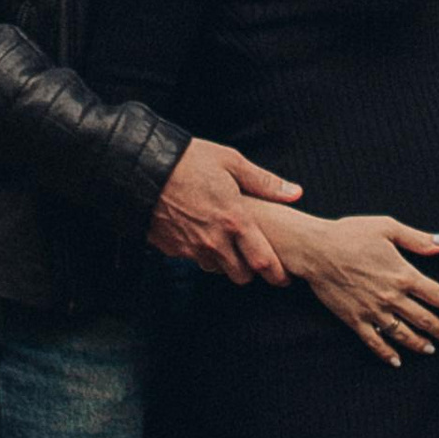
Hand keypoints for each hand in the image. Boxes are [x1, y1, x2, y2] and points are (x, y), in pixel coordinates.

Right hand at [150, 137, 301, 285]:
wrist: (142, 167)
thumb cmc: (190, 160)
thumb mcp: (231, 162)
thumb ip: (265, 182)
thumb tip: (295, 193)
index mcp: (234, 220)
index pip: (262, 262)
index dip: (276, 274)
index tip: (283, 277)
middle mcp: (214, 240)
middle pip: (240, 276)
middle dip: (249, 271)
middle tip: (253, 259)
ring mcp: (191, 247)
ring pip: (216, 269)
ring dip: (224, 262)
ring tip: (225, 242)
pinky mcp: (172, 248)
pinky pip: (193, 258)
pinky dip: (200, 251)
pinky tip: (200, 232)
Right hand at [281, 214, 438, 365]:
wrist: (315, 249)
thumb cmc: (350, 234)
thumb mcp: (387, 228)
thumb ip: (418, 239)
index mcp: (403, 274)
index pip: (438, 296)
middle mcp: (391, 296)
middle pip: (424, 319)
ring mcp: (373, 311)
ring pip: (403, 334)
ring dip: (420, 344)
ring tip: (431, 349)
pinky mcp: (354, 319)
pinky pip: (375, 342)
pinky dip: (387, 354)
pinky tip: (396, 361)